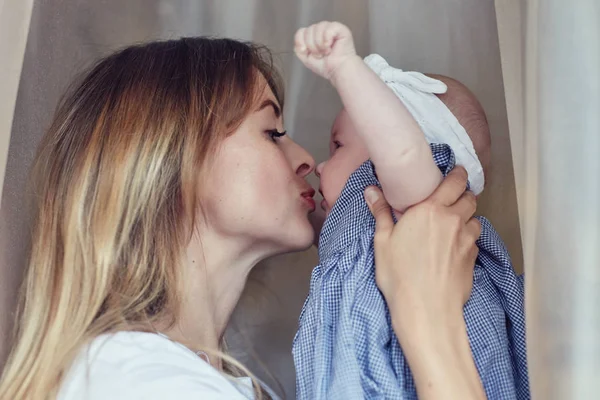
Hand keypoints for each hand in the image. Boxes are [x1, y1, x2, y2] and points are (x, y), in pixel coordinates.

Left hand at [294, 21, 358, 80]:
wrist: (338, 71)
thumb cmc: (326, 66)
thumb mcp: (306, 58)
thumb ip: (298, 49)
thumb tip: (300, 42)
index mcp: (313, 35)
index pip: (301, 31)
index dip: (300, 41)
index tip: (305, 51)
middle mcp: (321, 29)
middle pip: (308, 30)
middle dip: (312, 46)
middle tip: (320, 54)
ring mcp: (330, 27)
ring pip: (317, 28)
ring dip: (319, 44)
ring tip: (326, 52)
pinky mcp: (340, 28)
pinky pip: (328, 28)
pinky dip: (327, 39)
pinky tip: (331, 46)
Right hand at [365, 167, 480, 333]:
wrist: (426, 309)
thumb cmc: (400, 274)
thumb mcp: (383, 242)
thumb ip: (381, 213)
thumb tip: (372, 191)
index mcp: (430, 210)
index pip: (453, 181)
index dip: (457, 173)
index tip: (455, 171)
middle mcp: (453, 220)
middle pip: (469, 197)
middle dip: (463, 193)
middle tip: (451, 197)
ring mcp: (466, 239)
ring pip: (475, 218)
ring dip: (467, 216)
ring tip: (454, 223)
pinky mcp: (473, 258)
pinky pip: (474, 240)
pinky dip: (468, 237)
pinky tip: (455, 246)